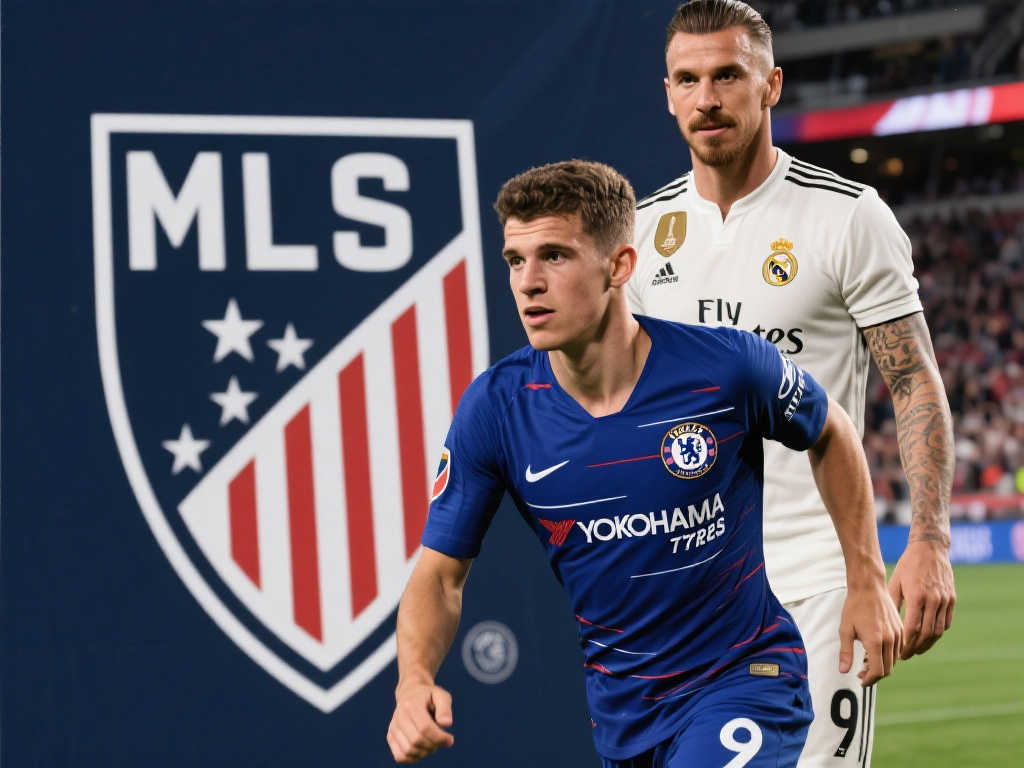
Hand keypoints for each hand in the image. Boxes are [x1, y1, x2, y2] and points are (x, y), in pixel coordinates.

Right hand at [387, 682, 454, 763]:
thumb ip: (445, 708)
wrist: (410, 693)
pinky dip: (413, 758)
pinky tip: (423, 750)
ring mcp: (393, 727)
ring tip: (433, 744)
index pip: (425, 728)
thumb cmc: (429, 696)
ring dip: (425, 752)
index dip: (439, 738)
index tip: (450, 740)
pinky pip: (400, 756)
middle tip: (442, 742)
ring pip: (408, 750)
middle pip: (416, 740)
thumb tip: (446, 724)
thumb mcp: (441, 696)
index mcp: (411, 704)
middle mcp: (399, 716)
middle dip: (433, 745)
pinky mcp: (390, 737)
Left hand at [839, 581, 903, 685]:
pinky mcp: (901, 629)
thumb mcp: (845, 629)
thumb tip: (844, 671)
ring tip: (866, 662)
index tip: (860, 681)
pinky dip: (889, 655)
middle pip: (888, 669)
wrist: (869, 587)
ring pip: (894, 660)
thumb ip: (846, 652)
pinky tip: (876, 651)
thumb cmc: (854, 607)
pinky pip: (899, 650)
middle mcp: (890, 640)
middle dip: (874, 675)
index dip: (869, 680)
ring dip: (882, 666)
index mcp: (876, 641)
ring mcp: (898, 634)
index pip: (878, 671)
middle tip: (861, 673)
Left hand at [888, 538, 955, 658]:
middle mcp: (933, 600)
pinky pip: (946, 622)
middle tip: (906, 656)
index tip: (898, 653)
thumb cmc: (908, 565)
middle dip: (915, 647)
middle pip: (926, 633)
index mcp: (917, 596)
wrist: (930, 548)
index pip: (912, 628)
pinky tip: (928, 637)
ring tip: (916, 650)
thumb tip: (886, 623)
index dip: (906, 644)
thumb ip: (892, 603)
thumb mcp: (895, 582)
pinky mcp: (952, 599)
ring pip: (938, 630)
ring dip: (927, 643)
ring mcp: (945, 600)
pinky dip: (937, 633)